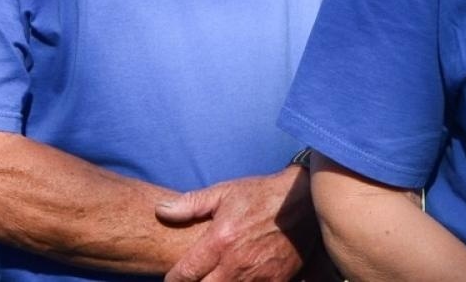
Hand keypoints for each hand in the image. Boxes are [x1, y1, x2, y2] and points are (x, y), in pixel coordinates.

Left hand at [158, 166, 319, 281]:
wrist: (304, 200)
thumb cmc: (261, 194)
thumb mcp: (224, 192)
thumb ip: (190, 204)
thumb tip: (161, 210)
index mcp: (219, 241)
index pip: (185, 274)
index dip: (174, 279)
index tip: (173, 278)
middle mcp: (235, 263)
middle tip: (195, 278)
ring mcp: (257, 276)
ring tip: (215, 276)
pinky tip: (238, 278)